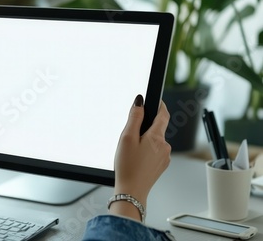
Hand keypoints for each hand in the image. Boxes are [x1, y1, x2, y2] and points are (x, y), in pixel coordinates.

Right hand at [110, 95, 170, 220]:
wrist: (131, 192)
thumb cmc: (128, 167)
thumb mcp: (126, 138)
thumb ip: (134, 118)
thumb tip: (140, 102)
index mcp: (157, 137)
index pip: (163, 115)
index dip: (160, 106)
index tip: (157, 100)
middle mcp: (165, 146)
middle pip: (156, 129)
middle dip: (144, 129)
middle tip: (130, 137)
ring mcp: (164, 157)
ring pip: (155, 142)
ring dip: (145, 142)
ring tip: (131, 153)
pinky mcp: (161, 166)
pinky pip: (155, 152)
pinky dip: (146, 152)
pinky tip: (136, 160)